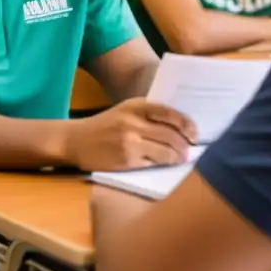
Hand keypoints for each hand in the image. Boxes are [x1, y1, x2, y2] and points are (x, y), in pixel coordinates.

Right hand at [64, 98, 196, 171]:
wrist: (76, 141)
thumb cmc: (104, 126)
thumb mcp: (124, 111)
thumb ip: (147, 115)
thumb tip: (179, 127)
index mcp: (135, 106)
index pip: (169, 112)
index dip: (186, 123)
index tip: (194, 132)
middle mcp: (133, 122)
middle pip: (171, 134)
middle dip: (185, 144)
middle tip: (190, 149)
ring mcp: (130, 141)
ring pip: (166, 151)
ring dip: (178, 156)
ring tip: (181, 158)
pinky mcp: (126, 160)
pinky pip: (153, 163)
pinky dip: (163, 164)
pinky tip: (165, 164)